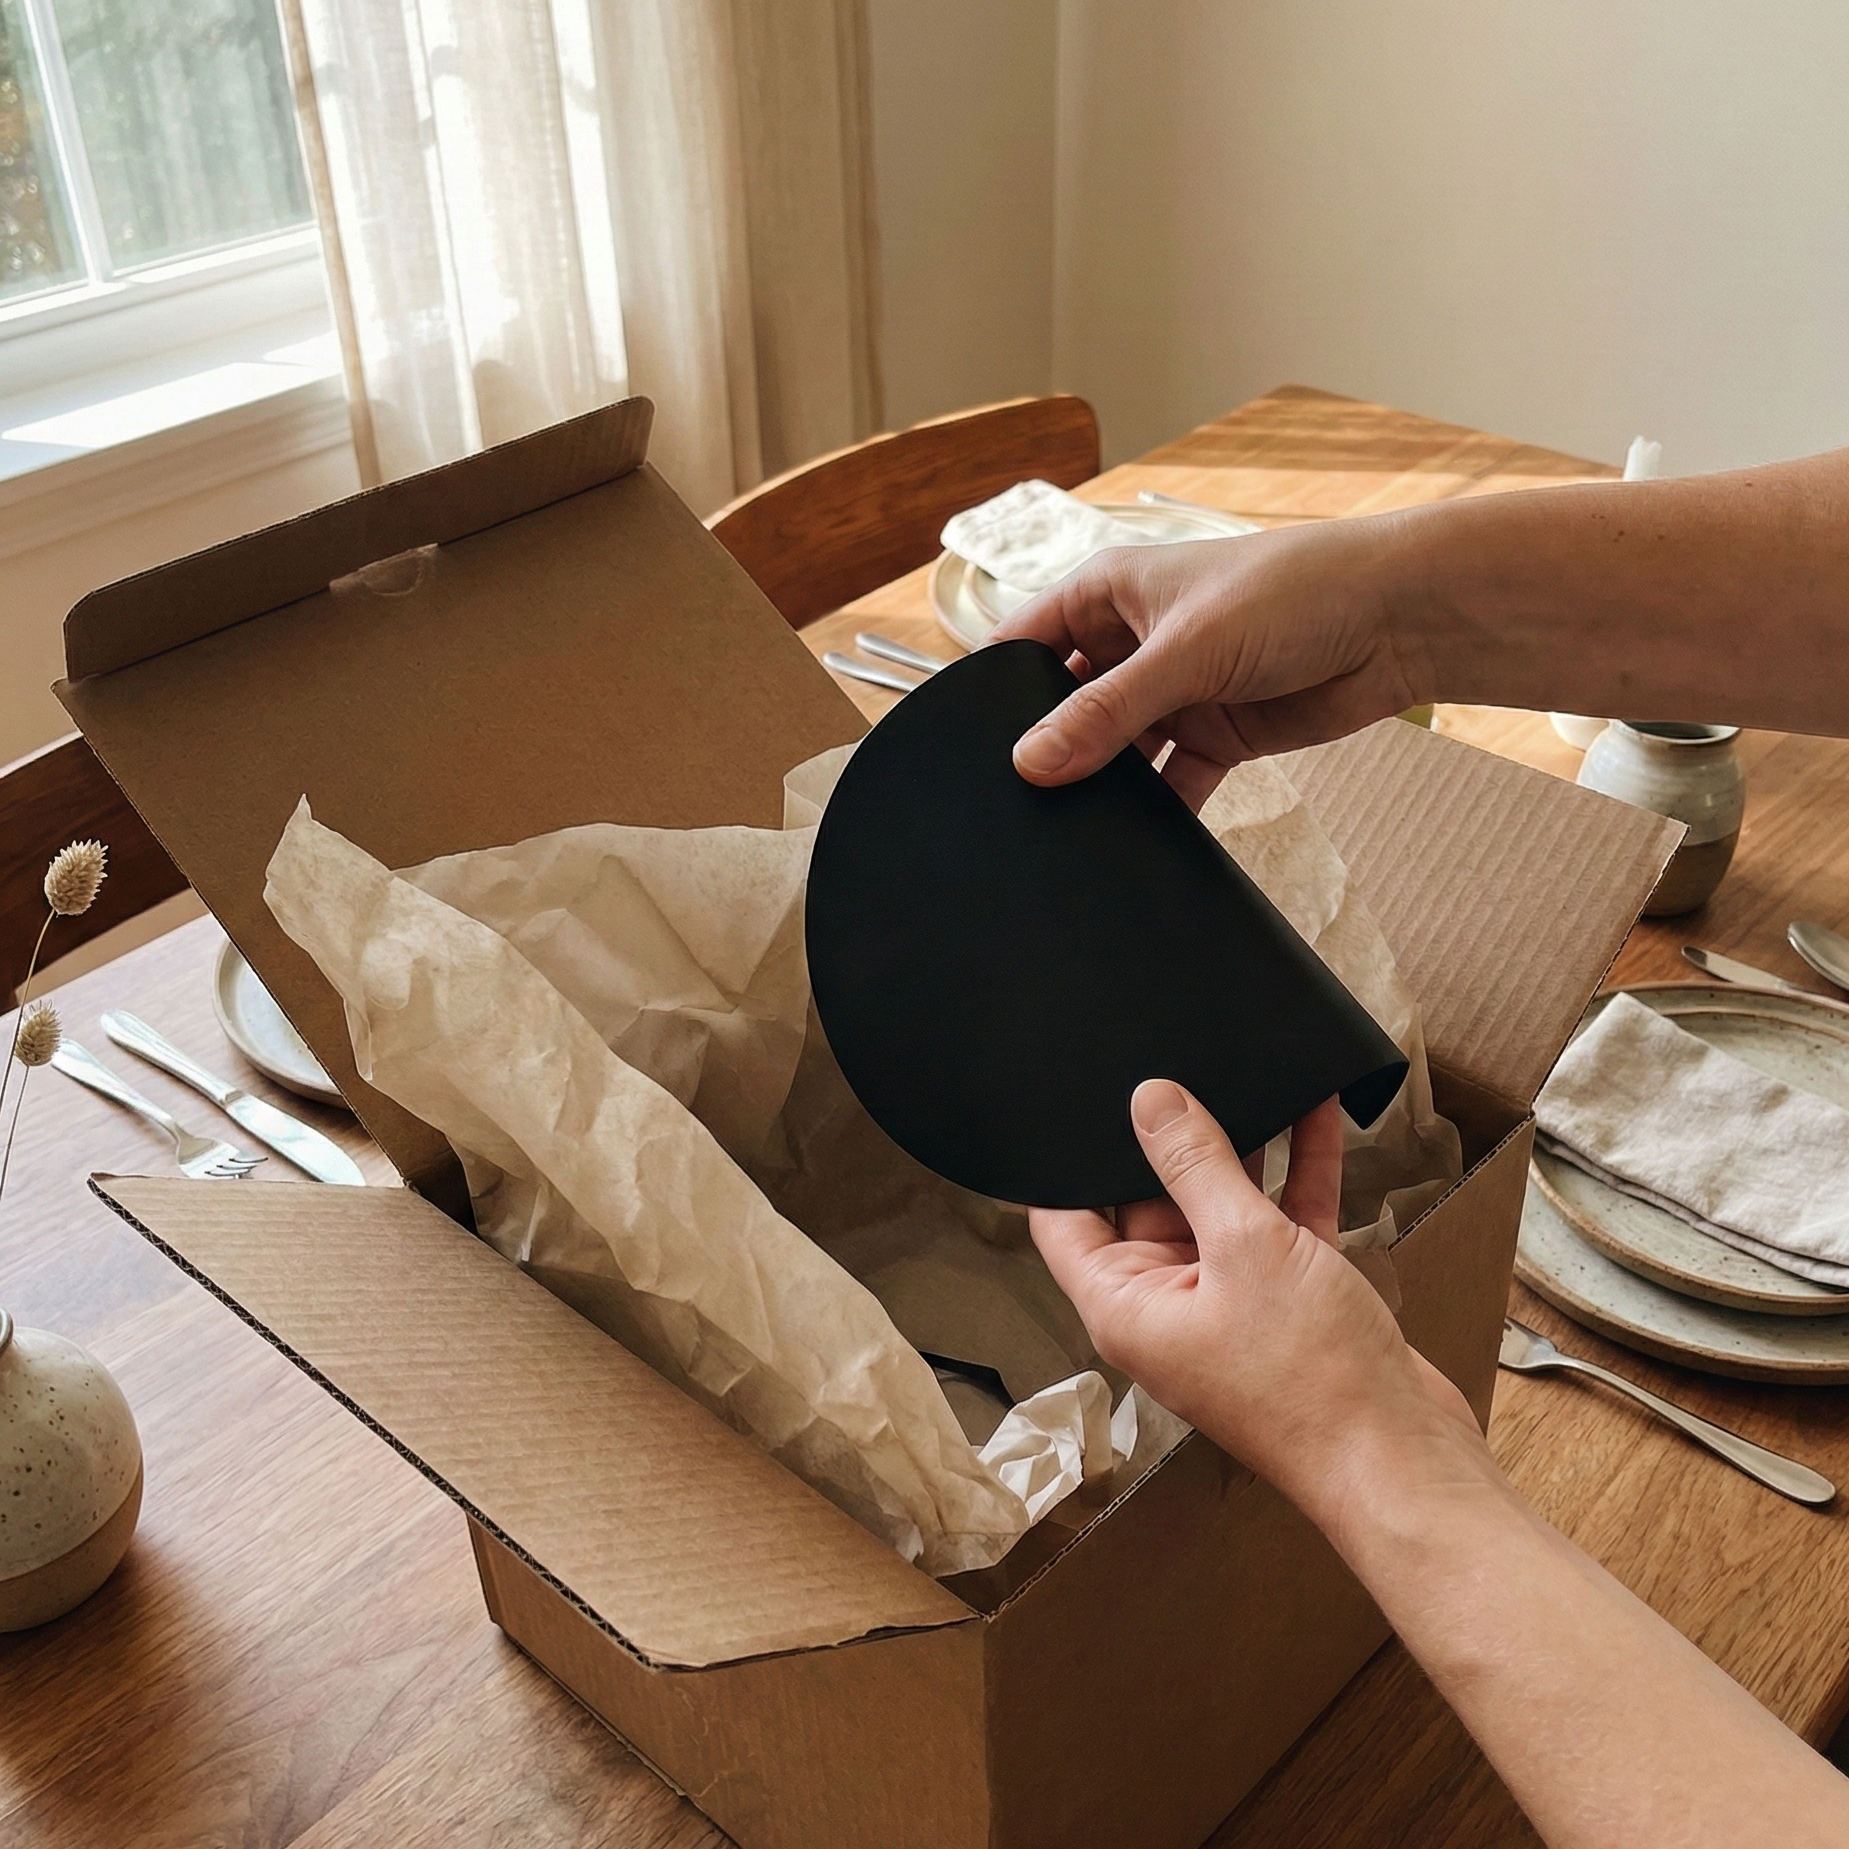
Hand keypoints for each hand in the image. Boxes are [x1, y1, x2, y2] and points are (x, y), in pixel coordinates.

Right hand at [988, 518, 1428, 808]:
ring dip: (1105, 788)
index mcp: (1108, 593)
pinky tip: (1141, 844)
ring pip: (1116, 753)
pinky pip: (1170, 784)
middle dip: (1050, 750)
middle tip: (1019, 802)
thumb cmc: (1295, 590)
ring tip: (1074, 830)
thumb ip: (1106, 713)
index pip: (1023, 644)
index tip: (966, 749)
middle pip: (1066, 706)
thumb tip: (1032, 764)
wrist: (1399, 620)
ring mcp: (1174, 691)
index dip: (993, 692)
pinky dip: (1158, 812)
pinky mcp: (1216, 734)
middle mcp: (1133, 641)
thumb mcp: (1186, 651)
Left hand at [1030, 1078, 1482, 1527]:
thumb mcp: (1244, 1246)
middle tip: (1175, 1060)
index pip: (1064, 1221)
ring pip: (1222, 1205)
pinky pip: (1281, 1222)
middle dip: (1166, 1138)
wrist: (1404, 1458)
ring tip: (1245, 1068)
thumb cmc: (1312, 1380)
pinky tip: (1314, 1111)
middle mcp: (1169, 1304)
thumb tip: (1149, 1099)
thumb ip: (1195, 1165)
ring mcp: (1231, 1302)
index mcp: (1125, 1304)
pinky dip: (1297, 1173)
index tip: (1074, 1097)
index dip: (1065, 1160)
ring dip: (1241, 1146)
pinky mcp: (1290, 1301)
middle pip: (1147, 1202)